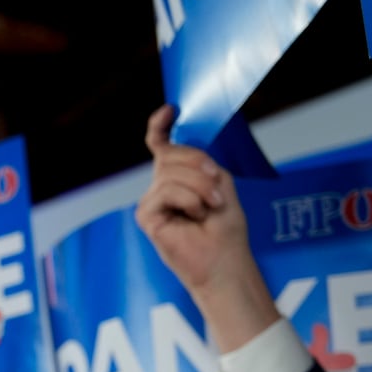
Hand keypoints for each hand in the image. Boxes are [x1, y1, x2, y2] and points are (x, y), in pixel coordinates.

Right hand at [134, 105, 279, 352]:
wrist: (224, 261)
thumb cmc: (224, 228)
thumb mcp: (219, 183)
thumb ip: (197, 163)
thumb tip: (167, 153)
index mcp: (178, 177)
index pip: (161, 146)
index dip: (160, 126)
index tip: (169, 110)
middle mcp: (161, 186)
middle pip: (172, 154)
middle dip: (201, 167)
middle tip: (218, 193)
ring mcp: (151, 201)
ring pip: (170, 173)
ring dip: (200, 187)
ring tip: (210, 208)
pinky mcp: (146, 216)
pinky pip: (166, 192)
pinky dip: (188, 201)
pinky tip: (195, 217)